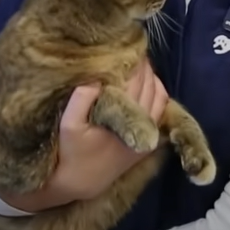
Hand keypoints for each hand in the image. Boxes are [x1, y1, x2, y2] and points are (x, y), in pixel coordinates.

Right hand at [46, 60, 169, 202]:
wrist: (81, 182)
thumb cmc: (71, 151)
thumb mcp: (68, 125)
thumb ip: (80, 100)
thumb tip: (96, 76)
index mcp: (124, 117)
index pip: (136, 82)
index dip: (134, 62)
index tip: (128, 46)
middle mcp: (142, 125)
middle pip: (150, 86)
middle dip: (143, 67)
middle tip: (134, 50)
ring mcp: (148, 134)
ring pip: (160, 97)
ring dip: (152, 79)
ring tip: (140, 64)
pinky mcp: (149, 142)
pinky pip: (161, 112)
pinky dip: (159, 94)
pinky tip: (149, 84)